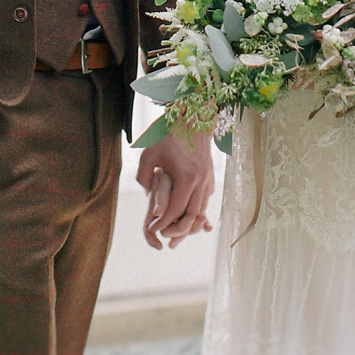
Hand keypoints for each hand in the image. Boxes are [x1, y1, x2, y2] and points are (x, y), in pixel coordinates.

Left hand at [137, 128, 213, 249]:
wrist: (194, 118)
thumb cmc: (169, 134)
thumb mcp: (149, 153)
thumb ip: (144, 176)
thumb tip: (146, 193)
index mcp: (186, 178)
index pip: (175, 211)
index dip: (163, 224)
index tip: (152, 229)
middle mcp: (200, 182)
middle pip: (191, 217)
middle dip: (178, 231)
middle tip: (164, 237)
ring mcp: (208, 180)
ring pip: (201, 211)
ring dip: (188, 223)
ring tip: (175, 232)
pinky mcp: (210, 177)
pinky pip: (204, 201)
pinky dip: (196, 211)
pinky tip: (186, 215)